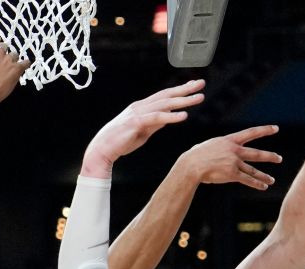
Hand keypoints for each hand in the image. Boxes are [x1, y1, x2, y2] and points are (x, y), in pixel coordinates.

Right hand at [0, 38, 29, 107]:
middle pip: (5, 47)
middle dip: (4, 52)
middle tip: (2, 60)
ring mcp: (9, 60)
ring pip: (14, 54)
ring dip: (13, 59)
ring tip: (10, 66)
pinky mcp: (16, 69)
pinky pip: (25, 63)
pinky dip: (26, 63)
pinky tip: (26, 64)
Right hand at [82, 80, 205, 177]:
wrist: (102, 149)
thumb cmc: (121, 141)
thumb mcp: (143, 131)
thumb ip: (155, 123)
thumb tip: (169, 118)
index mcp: (142, 107)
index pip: (164, 95)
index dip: (179, 89)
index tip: (194, 85)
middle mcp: (140, 106)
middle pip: (166, 95)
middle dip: (185, 89)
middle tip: (201, 83)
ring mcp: (137, 113)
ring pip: (164, 104)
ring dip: (183, 100)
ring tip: (199, 98)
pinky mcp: (136, 123)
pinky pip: (157, 118)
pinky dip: (171, 116)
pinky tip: (183, 116)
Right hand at [176, 125, 282, 190]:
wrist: (191, 165)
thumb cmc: (195, 156)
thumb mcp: (209, 145)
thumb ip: (219, 147)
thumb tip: (219, 151)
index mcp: (229, 140)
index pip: (251, 133)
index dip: (264, 130)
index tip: (276, 128)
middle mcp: (234, 150)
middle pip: (256, 153)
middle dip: (270, 157)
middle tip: (279, 158)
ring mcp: (234, 162)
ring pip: (253, 170)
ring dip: (264, 176)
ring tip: (272, 180)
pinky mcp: (232, 174)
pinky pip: (247, 180)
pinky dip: (256, 183)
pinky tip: (263, 186)